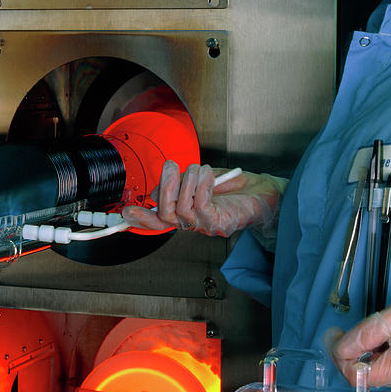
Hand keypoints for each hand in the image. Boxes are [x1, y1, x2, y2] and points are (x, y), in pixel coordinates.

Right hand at [121, 160, 286, 237]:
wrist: (265, 193)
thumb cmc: (235, 187)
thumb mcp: (201, 180)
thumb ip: (181, 183)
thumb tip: (162, 185)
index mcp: (185, 213)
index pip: (157, 221)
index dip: (140, 219)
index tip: (125, 213)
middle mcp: (192, 223)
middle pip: (164, 215)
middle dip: (164, 186)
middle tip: (172, 166)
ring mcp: (205, 225)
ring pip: (180, 209)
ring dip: (187, 182)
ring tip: (199, 169)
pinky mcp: (219, 223)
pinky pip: (201, 206)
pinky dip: (201, 186)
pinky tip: (208, 176)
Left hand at [324, 290, 390, 391]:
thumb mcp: (390, 318)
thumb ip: (361, 336)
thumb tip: (337, 348)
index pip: (355, 377)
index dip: (338, 356)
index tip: (334, 335)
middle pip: (367, 378)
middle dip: (355, 355)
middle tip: (357, 331)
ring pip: (379, 378)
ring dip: (370, 358)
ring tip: (381, 336)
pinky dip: (384, 364)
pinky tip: (390, 347)